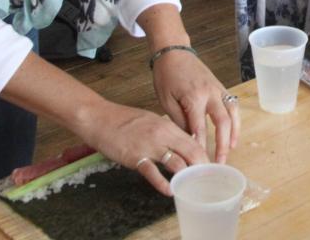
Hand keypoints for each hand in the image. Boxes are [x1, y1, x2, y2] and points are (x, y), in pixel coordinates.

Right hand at [78, 100, 207, 196]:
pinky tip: (170, 191)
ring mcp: (149, 146)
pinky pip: (153, 172)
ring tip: (191, 187)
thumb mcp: (151, 120)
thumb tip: (181, 143)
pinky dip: (163, 183)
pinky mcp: (135, 157)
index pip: (194, 141)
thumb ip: (167, 132)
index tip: (209, 167)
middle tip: (206, 181)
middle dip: (201, 168)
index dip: (204, 156)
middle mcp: (162, 135)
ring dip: (185, 177)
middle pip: (191, 152)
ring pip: (176, 163)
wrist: (100, 118)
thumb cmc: (124, 120)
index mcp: (167, 125)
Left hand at [151, 49, 240, 164]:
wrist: (174, 52)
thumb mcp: (166, 100)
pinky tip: (233, 133)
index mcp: (194, 97)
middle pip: (222, 123)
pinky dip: (235, 121)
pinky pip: (233, 106)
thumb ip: (179, 120)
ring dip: (233, 133)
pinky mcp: (221, 87)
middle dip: (222, 145)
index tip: (199, 162)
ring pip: (232, 114)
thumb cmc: (166, 76)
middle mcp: (210, 93)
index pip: (199, 128)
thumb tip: (189, 140)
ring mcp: (218, 89)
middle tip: (219, 162)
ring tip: (230, 150)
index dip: (200, 146)